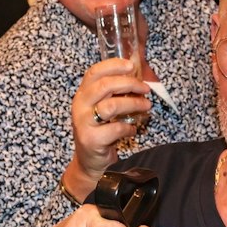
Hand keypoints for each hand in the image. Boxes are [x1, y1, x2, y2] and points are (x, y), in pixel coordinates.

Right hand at [68, 56, 151, 186]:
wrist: (88, 160)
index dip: (113, 66)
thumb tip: (139, 79)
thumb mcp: (102, 108)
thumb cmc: (99, 130)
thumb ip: (114, 94)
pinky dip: (129, 128)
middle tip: (145, 89)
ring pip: (111, 106)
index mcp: (82, 94)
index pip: (94, 72)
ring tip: (146, 106)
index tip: (131, 65)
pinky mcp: (91, 139)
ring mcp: (83, 123)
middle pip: (104, 86)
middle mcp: (80, 106)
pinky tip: (132, 130)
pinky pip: (115, 128)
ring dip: (133, 104)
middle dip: (129, 84)